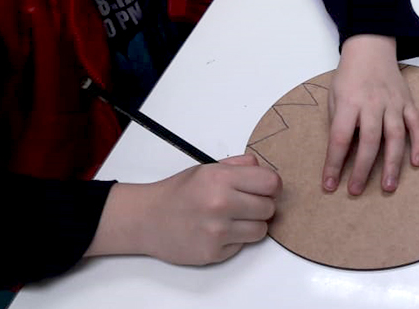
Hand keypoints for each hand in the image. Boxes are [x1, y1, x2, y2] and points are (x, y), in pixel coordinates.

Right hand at [86, 154, 280, 264]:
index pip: (271, 183)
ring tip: (233, 218)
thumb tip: (265, 170)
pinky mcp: (213, 252)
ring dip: (252, 225)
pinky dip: (235, 240)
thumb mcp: (207, 169)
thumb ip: (239, 166)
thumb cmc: (178, 193)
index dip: (272, 187)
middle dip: (262, 206)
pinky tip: (218, 231)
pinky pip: (243, 246)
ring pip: (261, 230)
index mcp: (221, 178)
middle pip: (269, 208)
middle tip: (246, 204)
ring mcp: (217, 231)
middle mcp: (220, 204)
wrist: (146, 219)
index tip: (267, 189)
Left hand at [322, 34, 418, 195]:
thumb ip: (339, 122)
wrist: (371, 47)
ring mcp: (393, 103)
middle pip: (369, 141)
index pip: (340, 138)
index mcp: (349, 102)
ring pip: (395, 137)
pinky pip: (417, 125)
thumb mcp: (334, 95)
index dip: (334, 164)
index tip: (330, 184)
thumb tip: (343, 153)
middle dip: (362, 169)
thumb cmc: (349, 75)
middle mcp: (372, 103)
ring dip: (393, 164)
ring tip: (389, 187)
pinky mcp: (408, 102)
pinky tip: (417, 162)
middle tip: (356, 191)